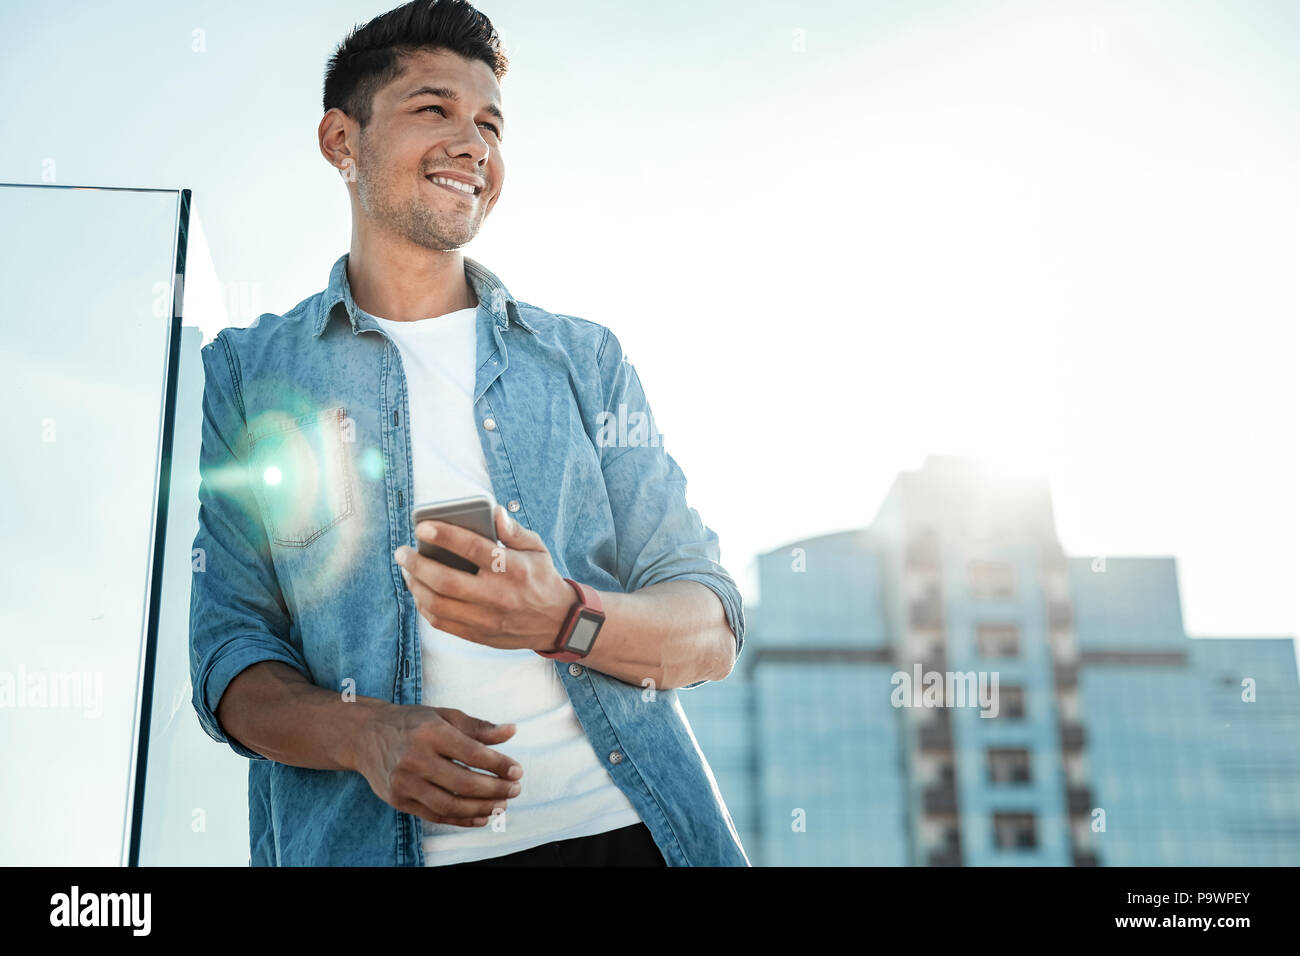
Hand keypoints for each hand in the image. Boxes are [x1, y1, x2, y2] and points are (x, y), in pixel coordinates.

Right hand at [354, 702, 523, 826]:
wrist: (365, 735)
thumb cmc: (412, 723)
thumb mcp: (445, 716)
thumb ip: (479, 727)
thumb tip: (511, 731)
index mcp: (431, 732)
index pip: (472, 753)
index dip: (499, 765)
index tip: (518, 771)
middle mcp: (415, 759)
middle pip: (463, 783)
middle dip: (495, 789)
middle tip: (515, 789)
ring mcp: (405, 783)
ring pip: (450, 805)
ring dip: (481, 809)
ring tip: (502, 806)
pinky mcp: (399, 801)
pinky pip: (436, 816)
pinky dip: (461, 820)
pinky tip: (481, 817)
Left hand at [395, 505, 574, 652]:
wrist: (557, 623)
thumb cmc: (542, 578)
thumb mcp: (537, 549)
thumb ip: (514, 531)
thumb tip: (494, 512)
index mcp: (512, 569)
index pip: (473, 549)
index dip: (445, 536)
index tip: (422, 527)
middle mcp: (498, 595)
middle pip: (446, 580)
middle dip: (417, 564)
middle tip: (403, 552)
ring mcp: (486, 619)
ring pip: (438, 604)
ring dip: (416, 586)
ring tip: (408, 571)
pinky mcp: (479, 635)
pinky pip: (442, 622)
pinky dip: (425, 606)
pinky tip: (420, 591)